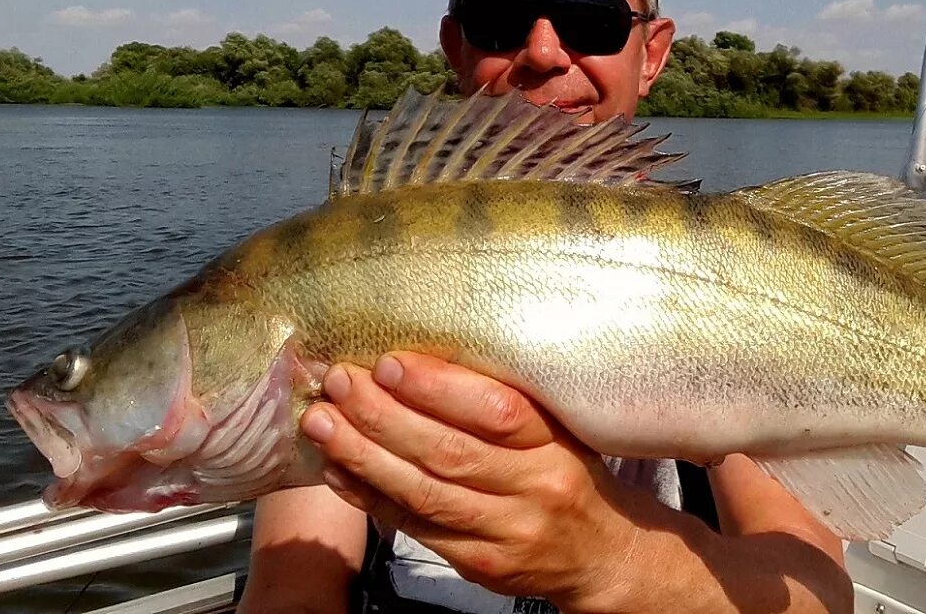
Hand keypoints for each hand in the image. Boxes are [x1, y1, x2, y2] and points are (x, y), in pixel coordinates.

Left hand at [298, 352, 657, 608]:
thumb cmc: (569, 472)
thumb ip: (506, 401)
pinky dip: (371, 498)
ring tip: (322, 423)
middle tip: (338, 384)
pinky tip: (337, 471)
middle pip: (449, 452)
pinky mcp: (481, 565)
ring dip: (364, 457)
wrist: (602, 553)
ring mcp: (507, 531)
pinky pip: (417, 529)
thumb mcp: (558, 429)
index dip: (439, 388)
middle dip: (383, 416)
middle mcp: (534, 487)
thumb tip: (420, 360)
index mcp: (555, 443)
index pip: (497, 412)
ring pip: (424, 493)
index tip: (390, 363)